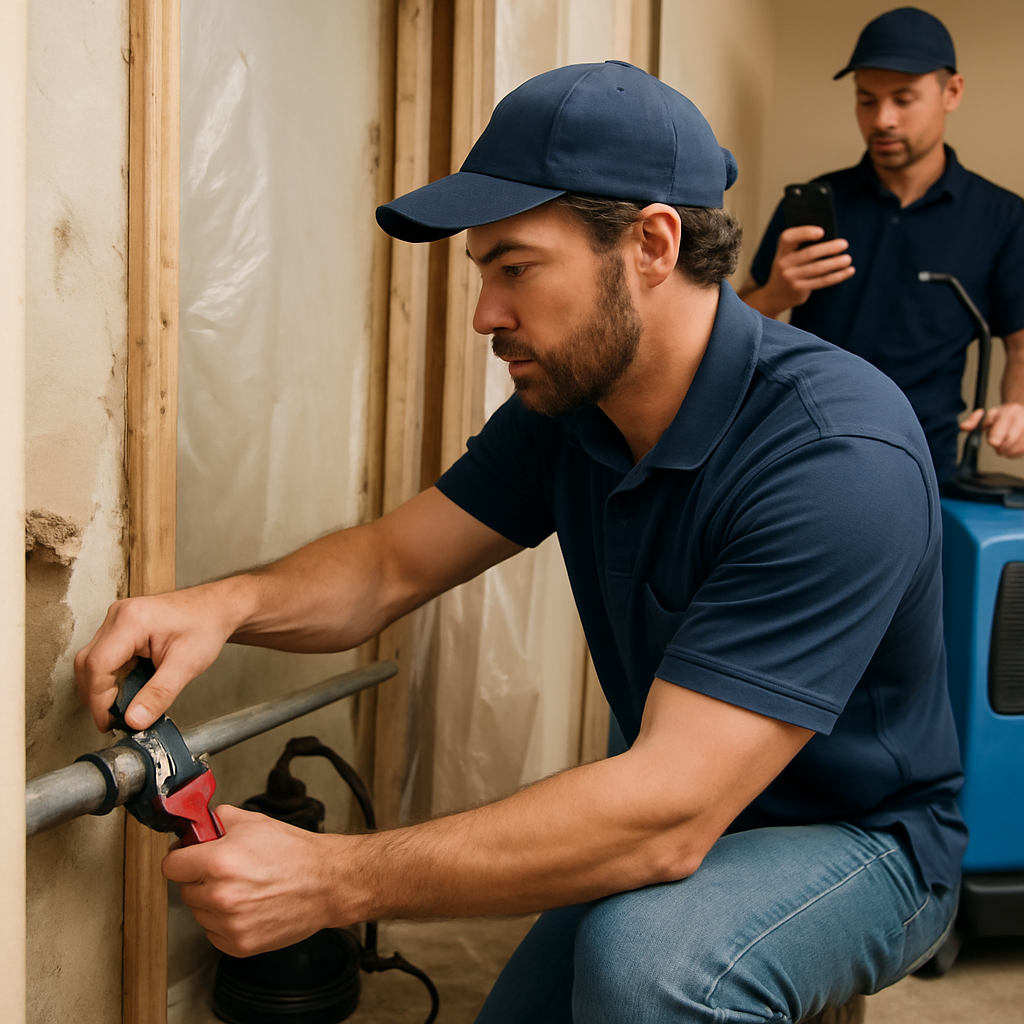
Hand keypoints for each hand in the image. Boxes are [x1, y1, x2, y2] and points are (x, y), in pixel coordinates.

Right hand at [73, 582, 241, 731]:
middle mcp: (118, 616)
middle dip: (97, 696)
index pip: (98, 665)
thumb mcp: (186, 665)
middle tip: (114, 720)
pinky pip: (104, 656)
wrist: (215, 609)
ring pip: (92, 661)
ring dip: (102, 688)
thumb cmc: (206, 626)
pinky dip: (111, 678)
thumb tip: (134, 720)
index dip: (98, 699)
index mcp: (132, 621)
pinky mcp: (120, 627)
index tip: (108, 722)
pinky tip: (128, 689)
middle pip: (89, 663)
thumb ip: (159, 694)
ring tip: (123, 707)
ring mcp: (117, 620)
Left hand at [163, 805, 346, 956]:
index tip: (190, 856)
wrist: (325, 882)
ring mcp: (229, 924)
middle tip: (227, 869)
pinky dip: (225, 921)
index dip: (182, 856)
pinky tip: (248, 905)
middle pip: (184, 889)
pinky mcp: (239, 945)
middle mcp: (220, 896)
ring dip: (212, 901)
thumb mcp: (254, 821)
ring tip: (244, 887)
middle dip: (200, 877)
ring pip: (199, 912)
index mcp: (219, 862)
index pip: (171, 865)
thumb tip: (197, 826)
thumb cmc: (294, 852)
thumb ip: (217, 821)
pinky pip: (213, 933)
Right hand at [745, 226, 854, 318]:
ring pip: (817, 268)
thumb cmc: (789, 269)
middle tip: (844, 244)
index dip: (804, 233)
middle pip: (808, 254)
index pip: (788, 238)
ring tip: (848, 259)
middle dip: (828, 248)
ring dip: (835, 263)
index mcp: (782, 251)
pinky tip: (849, 271)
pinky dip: (838, 276)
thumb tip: (831, 239)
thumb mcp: (788, 256)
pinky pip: (822, 282)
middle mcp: (784, 264)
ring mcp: (790, 278)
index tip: (822, 231)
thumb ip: (802, 246)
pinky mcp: (799, 290)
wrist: (775, 295)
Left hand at [960, 402, 1023, 458]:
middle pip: (1011, 437)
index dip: (997, 435)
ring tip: (1004, 450)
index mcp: (1009, 411)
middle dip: (1002, 447)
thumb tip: (964, 427)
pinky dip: (1016, 452)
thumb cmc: (1002, 417)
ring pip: (1020, 444)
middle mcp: (1022, 417)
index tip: (992, 443)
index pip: (1003, 424)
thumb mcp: (986, 415)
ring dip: (1009, 451)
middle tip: (997, 449)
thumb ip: (973, 421)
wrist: (1021, 412)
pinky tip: (1011, 450)